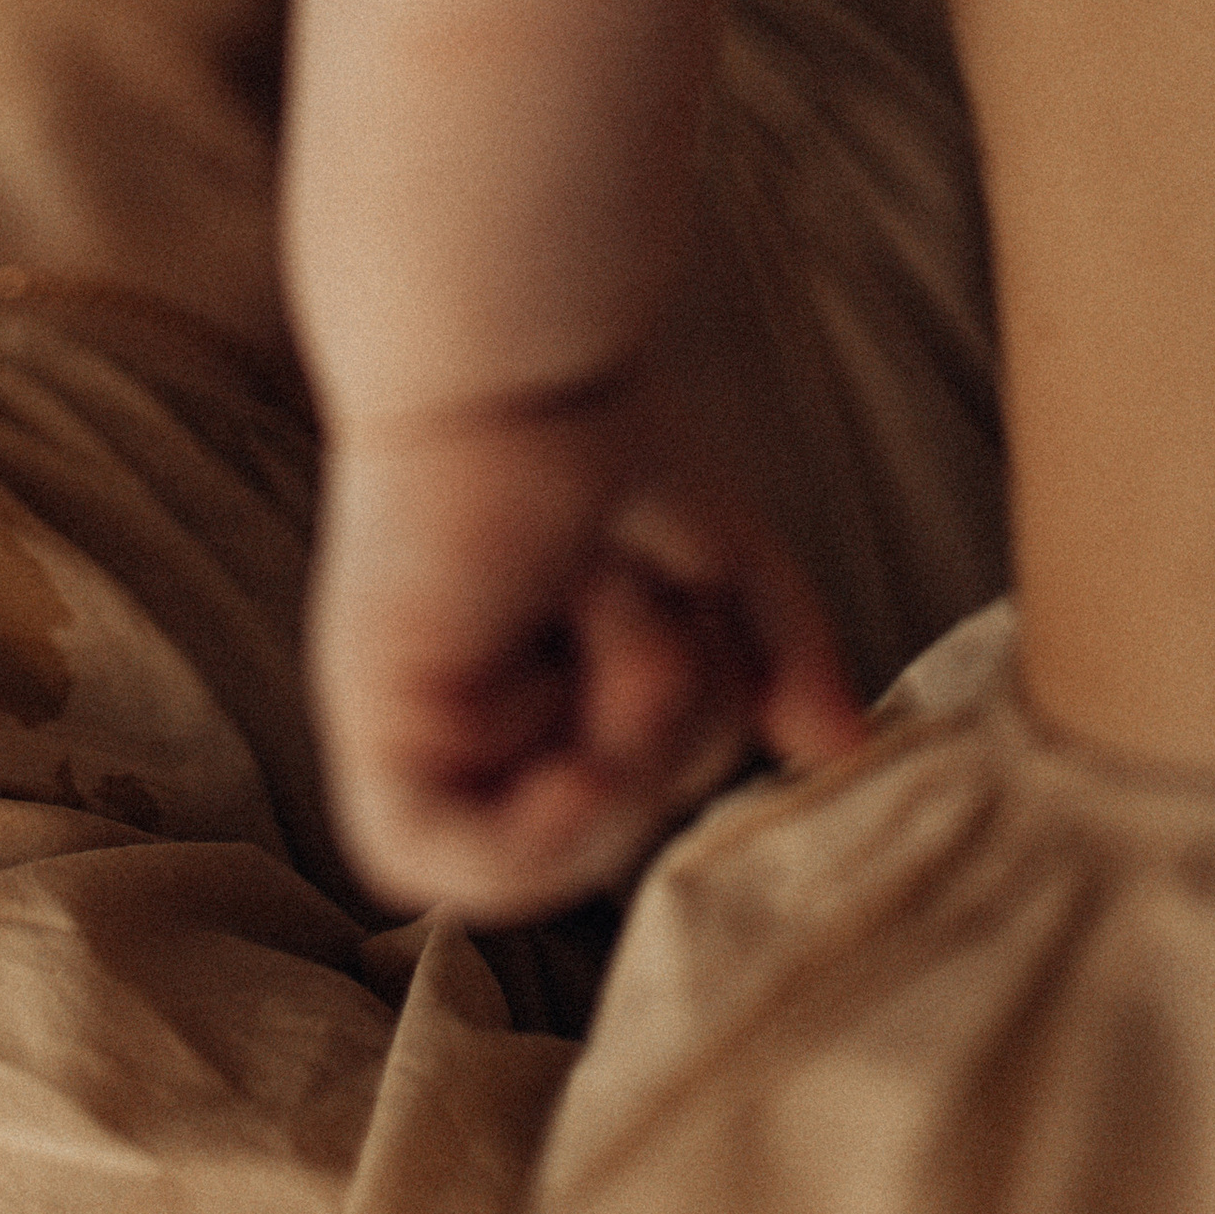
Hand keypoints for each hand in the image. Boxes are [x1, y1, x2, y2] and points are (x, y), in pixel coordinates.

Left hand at [308, 364, 861, 919]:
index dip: (679, 750)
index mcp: (522, 682)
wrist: (514, 355)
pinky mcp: (370, 716)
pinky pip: (435, 859)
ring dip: (619, 741)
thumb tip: (844, 750)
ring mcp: (412, 721)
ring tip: (599, 610)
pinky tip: (578, 767)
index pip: (620, 802)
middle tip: (639, 587)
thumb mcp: (719, 564)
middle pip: (605, 824)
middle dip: (668, 720)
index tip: (695, 635)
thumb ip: (775, 658)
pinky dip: (528, 847)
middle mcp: (459, 712)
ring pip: (539, 849)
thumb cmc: (602, 427)